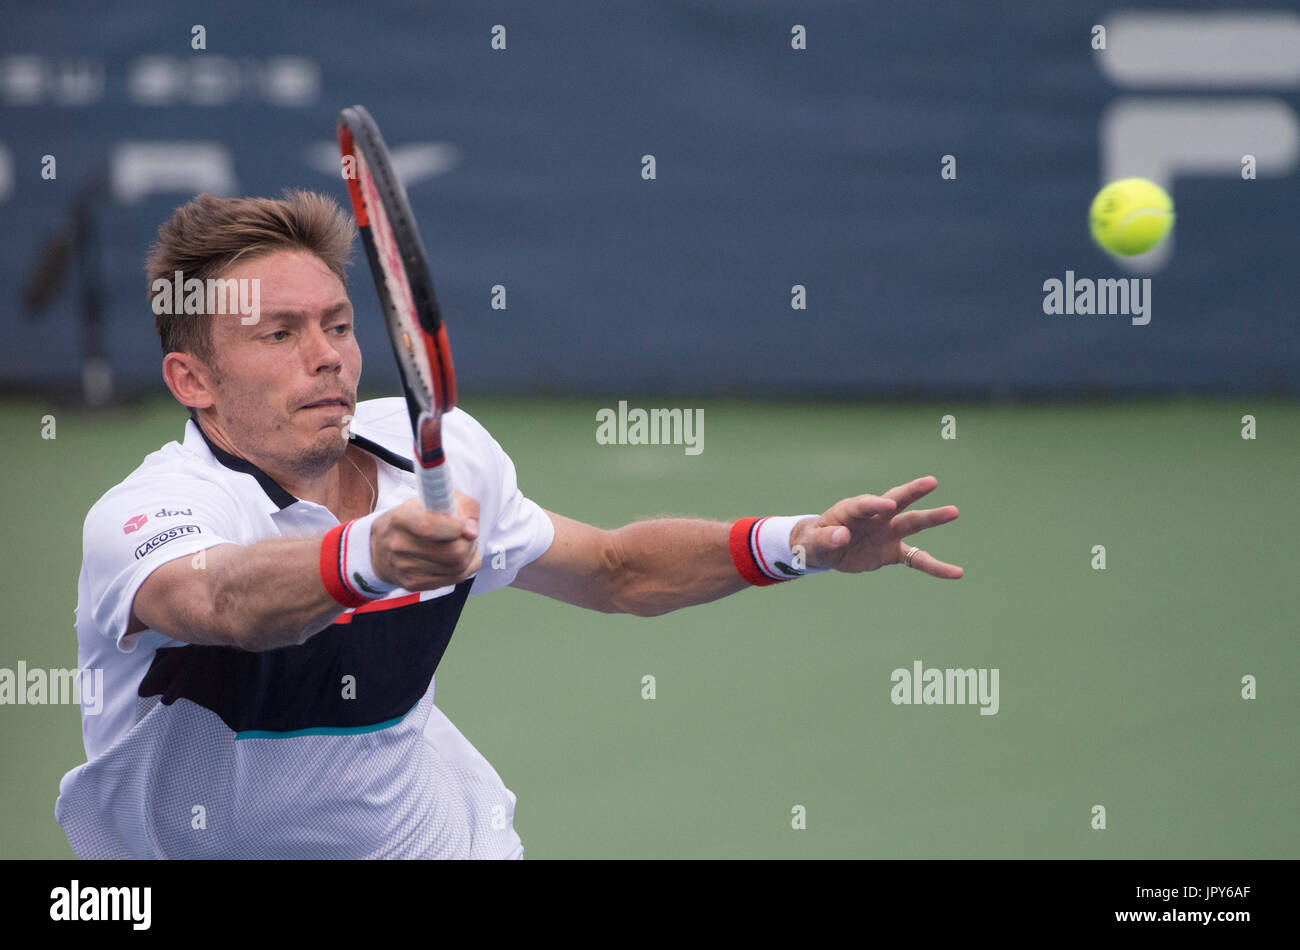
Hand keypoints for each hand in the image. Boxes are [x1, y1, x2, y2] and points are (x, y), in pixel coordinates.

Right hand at [370, 492, 481, 589]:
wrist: (382, 546)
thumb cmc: (415, 517)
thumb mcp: (434, 498)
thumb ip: (461, 505)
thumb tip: (471, 531)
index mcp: (402, 518)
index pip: (429, 526)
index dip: (456, 526)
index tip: (464, 523)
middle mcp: (400, 544)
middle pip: (453, 552)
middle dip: (469, 542)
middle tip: (467, 533)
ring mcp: (406, 568)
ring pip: (458, 567)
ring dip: (469, 554)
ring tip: (461, 542)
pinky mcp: (414, 584)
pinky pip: (456, 578)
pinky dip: (465, 566)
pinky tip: (457, 556)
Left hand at [791, 476, 962, 578]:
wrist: (825, 550)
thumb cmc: (816, 541)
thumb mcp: (814, 543)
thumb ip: (827, 538)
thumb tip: (842, 536)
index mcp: (852, 510)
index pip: (865, 504)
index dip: (876, 504)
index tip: (889, 504)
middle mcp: (875, 517)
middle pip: (897, 502)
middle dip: (912, 492)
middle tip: (931, 482)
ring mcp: (887, 532)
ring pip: (912, 524)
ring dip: (932, 518)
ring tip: (954, 511)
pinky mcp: (893, 551)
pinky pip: (917, 558)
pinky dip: (935, 566)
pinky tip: (956, 572)